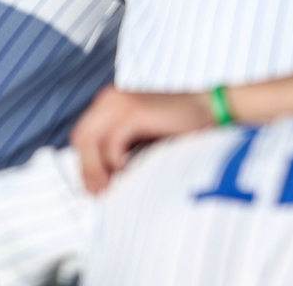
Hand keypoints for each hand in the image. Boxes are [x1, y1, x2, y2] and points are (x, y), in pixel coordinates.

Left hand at [70, 85, 211, 193]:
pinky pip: (111, 144)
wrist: (210, 110)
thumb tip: (94, 179)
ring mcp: (121, 102)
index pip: (81, 136)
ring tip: (112, 187)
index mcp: (109, 102)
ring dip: (98, 170)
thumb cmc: (178, 128)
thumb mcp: (139, 136)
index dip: (84, 165)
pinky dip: (115, 162)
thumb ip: (117, 147)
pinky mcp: (134, 111)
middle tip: (100, 193)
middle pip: (81, 139)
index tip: (93, 188)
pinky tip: (129, 171)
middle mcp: (110, 98)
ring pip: (90, 142)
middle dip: (87, 170)